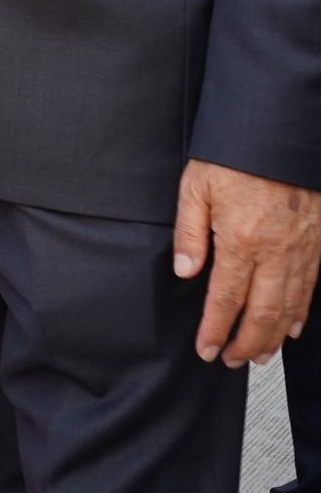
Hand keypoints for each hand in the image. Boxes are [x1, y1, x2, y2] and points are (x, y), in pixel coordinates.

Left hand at [175, 160, 320, 363]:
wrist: (280, 130)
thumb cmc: (234, 155)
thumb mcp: (196, 187)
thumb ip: (190, 232)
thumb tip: (186, 272)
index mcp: (242, 240)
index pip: (226, 298)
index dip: (215, 329)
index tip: (205, 350)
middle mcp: (277, 251)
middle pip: (263, 312)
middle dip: (246, 343)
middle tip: (231, 362)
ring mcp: (303, 248)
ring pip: (290, 305)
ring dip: (273, 335)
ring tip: (258, 356)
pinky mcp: (318, 240)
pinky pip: (311, 286)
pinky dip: (300, 312)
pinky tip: (291, 326)